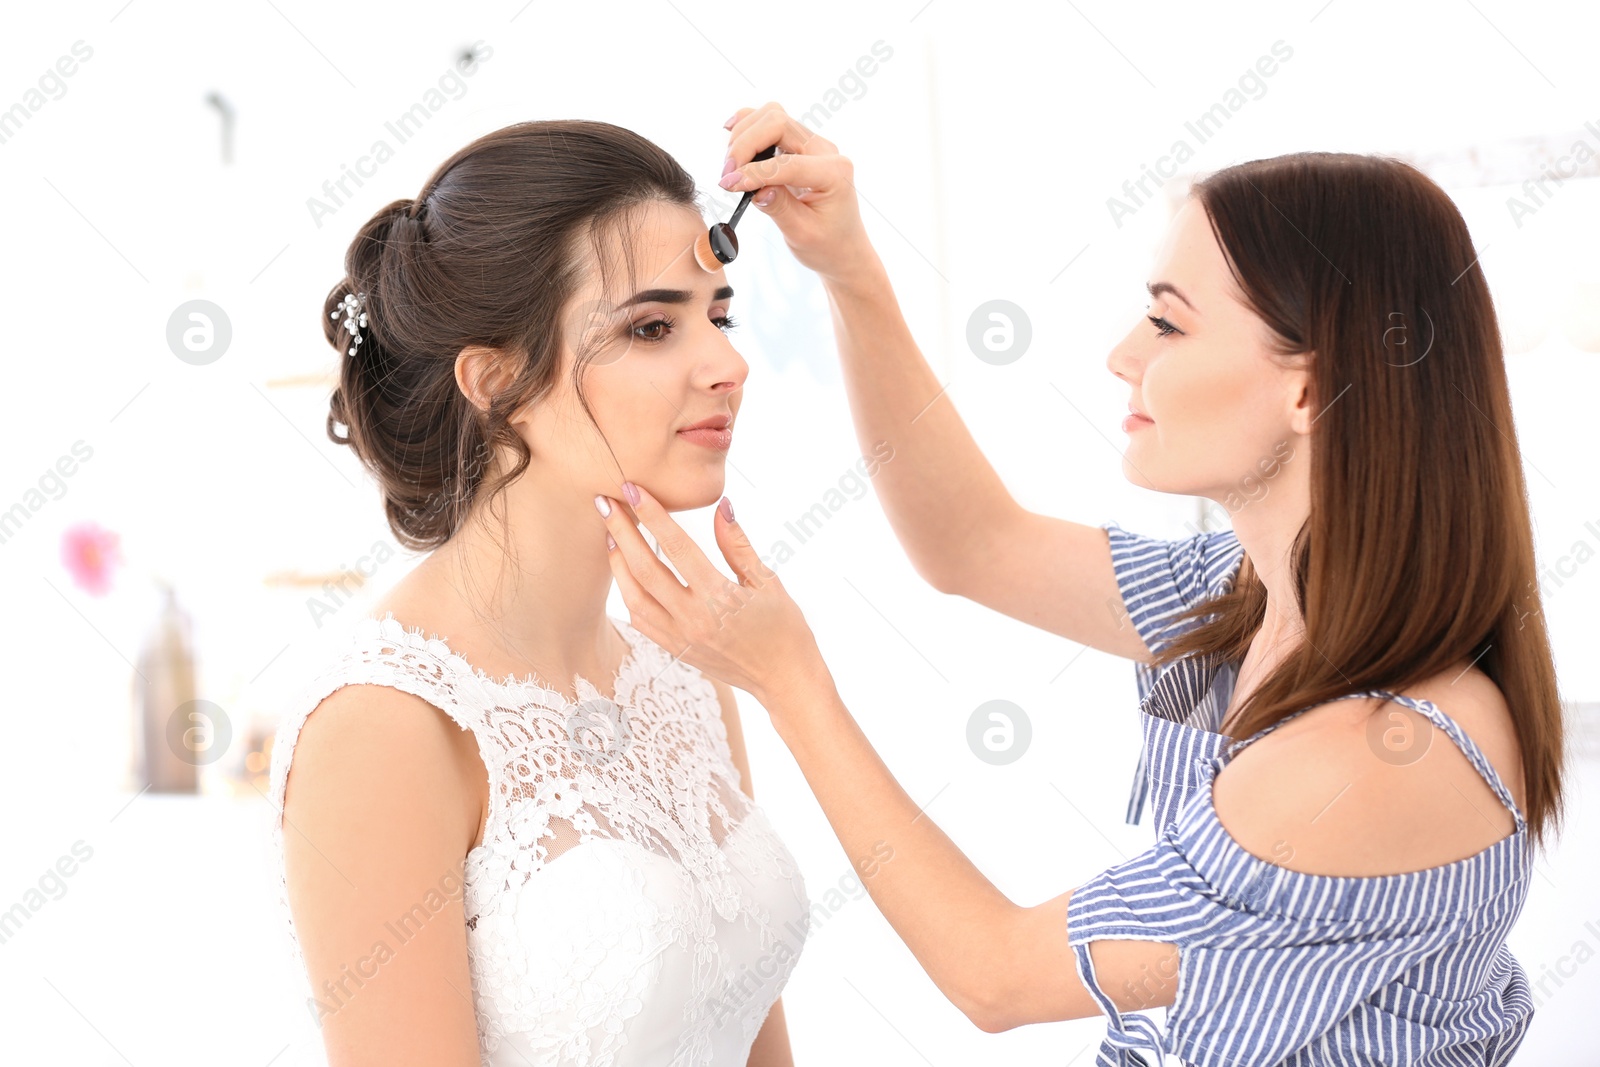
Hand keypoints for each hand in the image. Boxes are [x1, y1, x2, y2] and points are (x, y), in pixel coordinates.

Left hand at [595, 483, 829, 707]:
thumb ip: (737, 544)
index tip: (633, 488)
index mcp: (719, 597)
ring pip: (633, 595)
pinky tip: (625, 571)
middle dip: (621, 531)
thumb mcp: (767, 581)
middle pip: (644, 568)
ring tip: (610, 533)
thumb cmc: (784, 627)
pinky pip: (640, 618)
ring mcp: (680, 638)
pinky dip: (628, 591)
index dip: (652, 514)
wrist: (785, 680)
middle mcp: (693, 619)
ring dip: (618, 562)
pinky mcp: (675, 650)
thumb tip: (721, 506)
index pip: (676, 546)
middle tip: (605, 501)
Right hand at [720, 102, 880, 287]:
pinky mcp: (798, 146)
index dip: (754, 171)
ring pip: (772, 116)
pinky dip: (749, 127)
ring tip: (731, 165)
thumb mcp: (803, 234)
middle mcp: (825, 151)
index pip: (787, 162)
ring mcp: (812, 145)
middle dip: (746, 144)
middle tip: (727, 174)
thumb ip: (779, 208)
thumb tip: (753, 188)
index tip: (728, 185)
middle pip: (778, 122)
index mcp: (834, 173)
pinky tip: (732, 139)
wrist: (843, 248)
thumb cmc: (827, 245)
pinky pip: (771, 123)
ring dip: (744, 134)